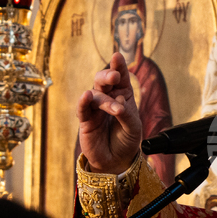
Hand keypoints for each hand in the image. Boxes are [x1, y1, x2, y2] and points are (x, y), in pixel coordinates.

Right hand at [77, 53, 141, 173]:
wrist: (117, 161)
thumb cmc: (127, 141)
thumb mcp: (134, 128)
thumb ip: (127, 114)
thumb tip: (118, 101)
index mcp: (123, 96)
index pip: (121, 78)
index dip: (119, 66)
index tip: (118, 56)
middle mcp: (108, 99)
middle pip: (104, 81)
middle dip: (108, 75)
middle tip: (115, 76)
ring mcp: (95, 109)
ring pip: (96, 95)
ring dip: (106, 101)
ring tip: (117, 110)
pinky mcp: (86, 120)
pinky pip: (82, 108)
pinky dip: (83, 101)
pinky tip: (86, 96)